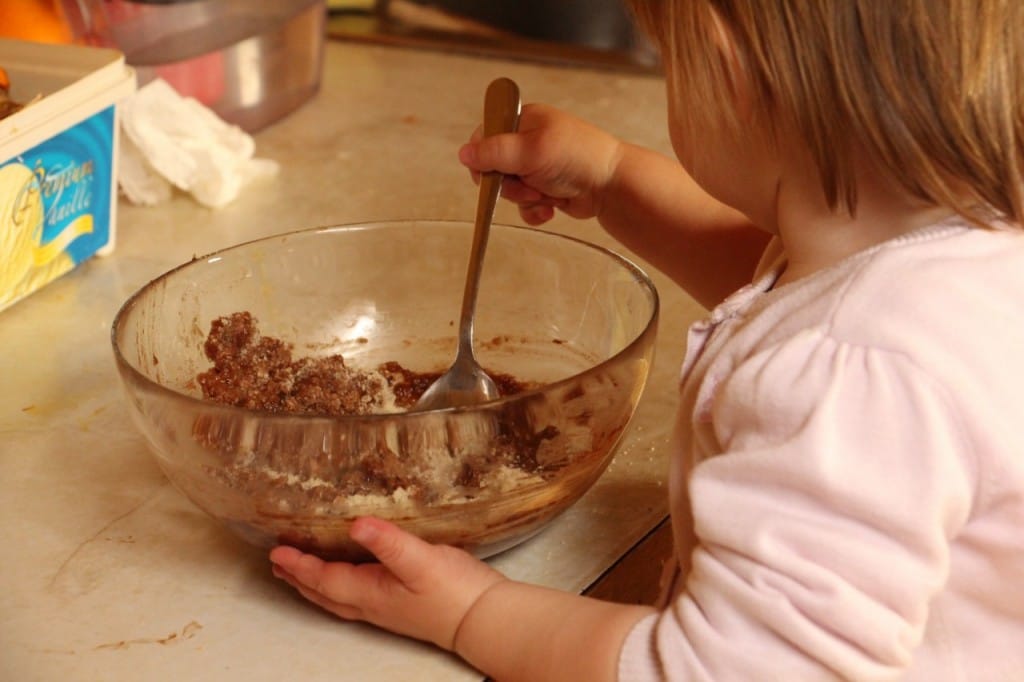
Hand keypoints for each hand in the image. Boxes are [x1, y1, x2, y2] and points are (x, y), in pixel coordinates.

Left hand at [269, 516, 505, 649]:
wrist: (486, 619)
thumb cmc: (455, 592)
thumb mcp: (421, 560)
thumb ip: (388, 542)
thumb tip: (355, 523)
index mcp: (370, 593)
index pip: (324, 578)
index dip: (299, 564)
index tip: (276, 550)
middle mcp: (372, 605)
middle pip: (324, 593)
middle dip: (299, 578)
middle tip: (277, 564)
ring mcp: (387, 608)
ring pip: (338, 599)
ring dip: (316, 586)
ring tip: (302, 574)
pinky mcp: (402, 606)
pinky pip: (356, 598)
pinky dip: (339, 587)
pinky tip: (352, 578)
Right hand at [459, 103, 623, 225]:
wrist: (613, 186)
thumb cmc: (577, 158)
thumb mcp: (531, 151)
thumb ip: (494, 152)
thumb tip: (463, 154)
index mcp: (523, 120)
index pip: (484, 138)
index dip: (484, 160)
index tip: (495, 173)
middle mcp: (527, 141)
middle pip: (494, 169)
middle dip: (510, 185)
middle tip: (530, 183)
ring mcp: (536, 166)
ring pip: (509, 191)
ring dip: (525, 199)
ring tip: (547, 193)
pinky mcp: (545, 188)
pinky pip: (524, 205)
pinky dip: (535, 211)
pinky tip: (552, 208)